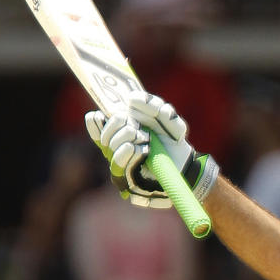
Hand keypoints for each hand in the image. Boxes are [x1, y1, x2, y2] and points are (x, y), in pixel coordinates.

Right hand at [85, 92, 217, 207]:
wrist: (185, 163)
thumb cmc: (172, 139)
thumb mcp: (168, 118)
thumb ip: (153, 105)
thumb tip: (131, 98)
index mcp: (120, 131)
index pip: (95, 125)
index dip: (95, 121)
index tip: (100, 115)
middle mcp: (116, 148)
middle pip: (104, 135)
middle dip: (118, 125)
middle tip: (137, 127)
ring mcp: (121, 165)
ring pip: (111, 148)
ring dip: (126, 138)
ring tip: (145, 138)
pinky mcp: (127, 180)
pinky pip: (119, 165)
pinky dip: (129, 153)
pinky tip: (141, 150)